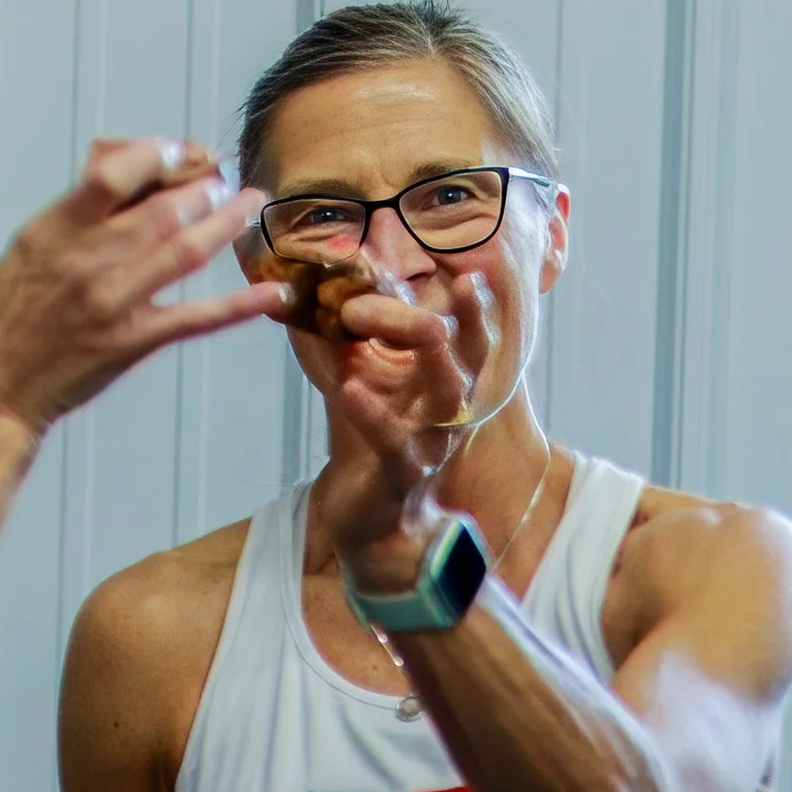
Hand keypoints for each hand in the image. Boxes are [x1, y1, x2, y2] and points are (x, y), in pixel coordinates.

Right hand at [0, 141, 282, 434]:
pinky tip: (272, 292)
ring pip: (188, 250)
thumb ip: (76, 215)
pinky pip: (197, 317)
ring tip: (251, 204)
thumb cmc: (0, 314)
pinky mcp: (133, 341)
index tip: (176, 149)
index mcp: (57, 228)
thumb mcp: (27, 246)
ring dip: (228, 223)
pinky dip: (240, 304)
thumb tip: (121, 175)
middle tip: (223, 180)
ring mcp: (115, 301)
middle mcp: (90, 260)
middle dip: (205, 188)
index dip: (155, 153)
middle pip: (166, 208)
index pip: (114, 171)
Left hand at [319, 272, 495, 571]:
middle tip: (467, 283)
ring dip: (437, 362)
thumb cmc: (370, 442)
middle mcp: (445, 411)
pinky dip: (375, 416)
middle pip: (469, 362)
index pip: (467, 340)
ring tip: (427, 328)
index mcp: (442, 386)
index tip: (472, 269)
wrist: (372, 522)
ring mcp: (428, 444)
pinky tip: (353, 388)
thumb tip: (317, 282)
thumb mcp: (362, 381)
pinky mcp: (399, 474)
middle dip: (473, 322)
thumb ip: (350, 337)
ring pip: (445, 400)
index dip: (474, 307)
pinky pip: (393, 443)